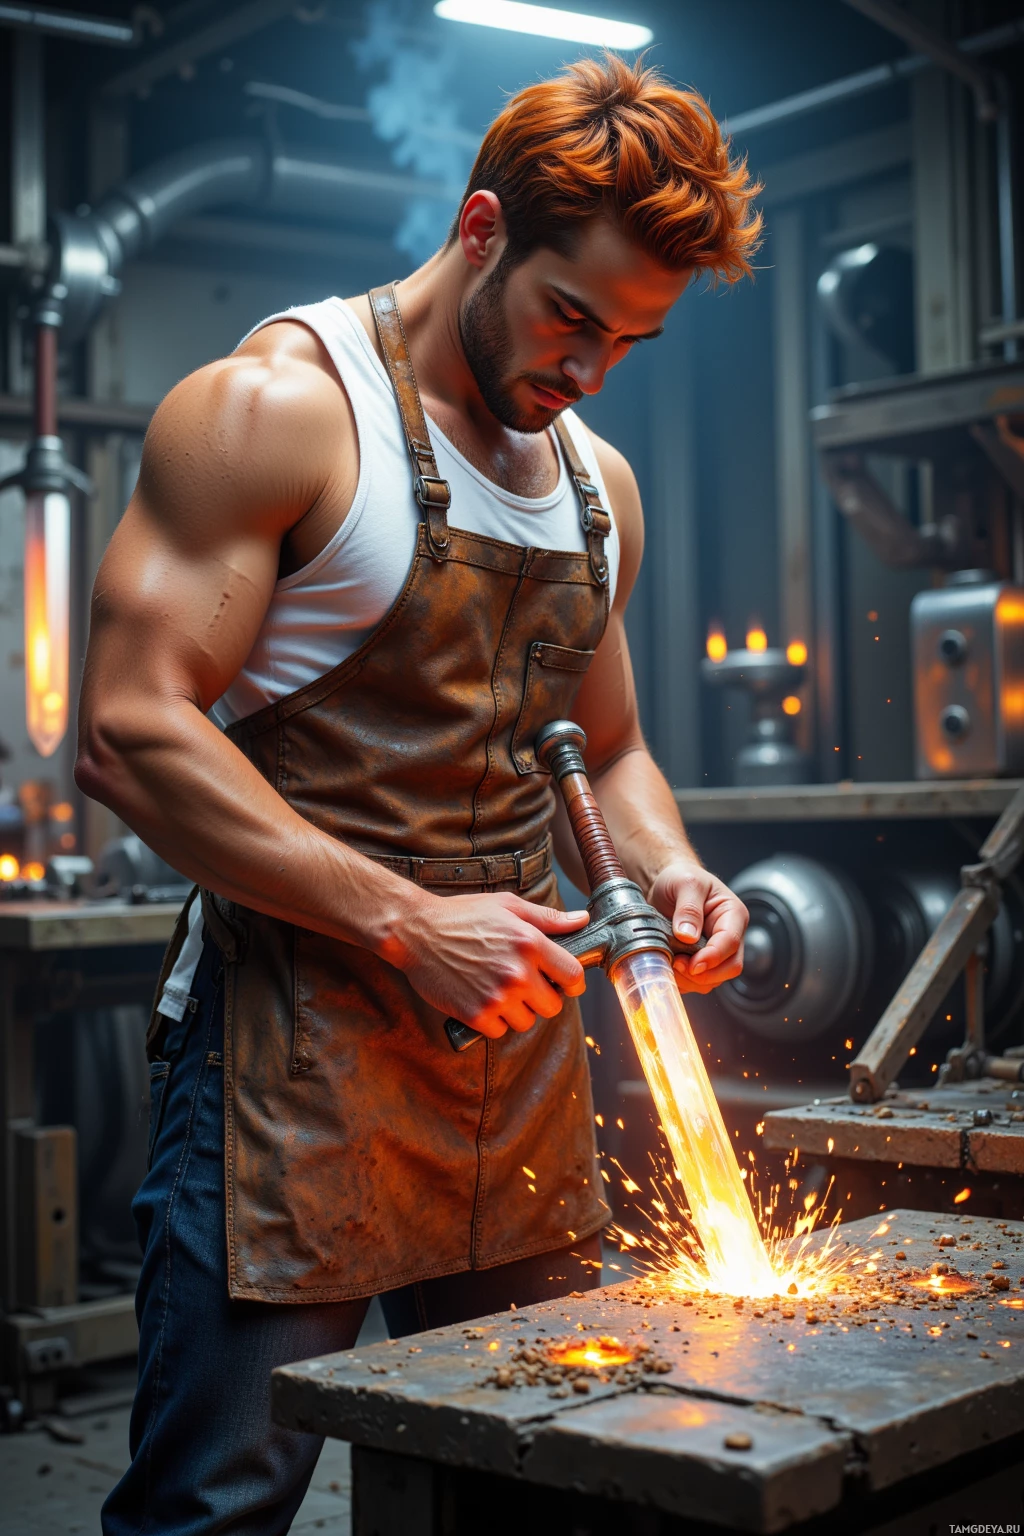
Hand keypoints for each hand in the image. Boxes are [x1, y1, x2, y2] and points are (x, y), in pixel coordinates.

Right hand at [394, 891, 587, 1039]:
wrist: (417, 932)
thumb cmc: (462, 915)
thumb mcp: (507, 906)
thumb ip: (547, 918)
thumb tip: (581, 921)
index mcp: (530, 943)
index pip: (573, 976)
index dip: (572, 982)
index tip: (563, 982)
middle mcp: (518, 972)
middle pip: (553, 1006)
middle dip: (542, 997)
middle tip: (524, 984)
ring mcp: (497, 996)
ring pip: (527, 1022)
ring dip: (518, 1011)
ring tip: (500, 990)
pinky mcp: (476, 1014)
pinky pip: (500, 1031)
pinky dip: (494, 1020)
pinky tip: (482, 999)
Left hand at [648, 860, 747, 995]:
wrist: (666, 884)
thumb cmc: (681, 878)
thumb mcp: (686, 883)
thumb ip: (689, 908)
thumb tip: (688, 936)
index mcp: (733, 915)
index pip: (730, 942)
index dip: (712, 957)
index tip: (692, 964)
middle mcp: (729, 936)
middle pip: (730, 967)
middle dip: (704, 973)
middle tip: (677, 965)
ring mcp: (717, 951)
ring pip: (714, 979)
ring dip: (691, 980)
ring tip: (670, 964)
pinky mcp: (701, 962)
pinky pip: (698, 982)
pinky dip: (683, 982)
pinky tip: (668, 968)